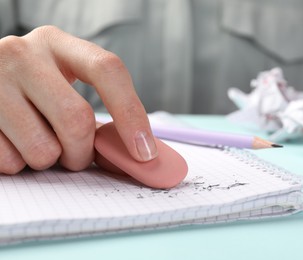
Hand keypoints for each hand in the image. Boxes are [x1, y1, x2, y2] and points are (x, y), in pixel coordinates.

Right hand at [0, 26, 157, 173]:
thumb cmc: (34, 87)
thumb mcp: (63, 81)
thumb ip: (96, 110)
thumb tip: (138, 153)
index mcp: (57, 43)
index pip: (107, 70)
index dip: (131, 113)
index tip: (145, 152)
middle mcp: (23, 54)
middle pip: (76, 120)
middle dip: (83, 152)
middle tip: (77, 155)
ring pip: (43, 150)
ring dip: (50, 160)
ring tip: (40, 142)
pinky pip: (10, 161)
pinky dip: (20, 163)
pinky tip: (14, 142)